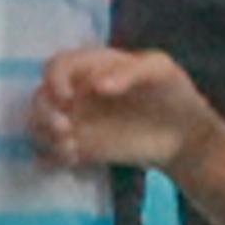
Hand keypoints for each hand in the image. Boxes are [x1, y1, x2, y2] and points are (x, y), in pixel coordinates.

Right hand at [32, 48, 221, 173]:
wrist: (184, 135)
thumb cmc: (173, 93)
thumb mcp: (160, 70)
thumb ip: (130, 71)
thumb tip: (96, 85)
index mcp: (91, 67)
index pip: (57, 66)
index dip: (54, 80)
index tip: (67, 98)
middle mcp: (78, 92)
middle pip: (40, 97)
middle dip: (44, 112)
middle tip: (65, 128)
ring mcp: (78, 121)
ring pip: (39, 125)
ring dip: (44, 136)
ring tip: (70, 148)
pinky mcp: (82, 149)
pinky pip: (52, 152)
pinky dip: (53, 156)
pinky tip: (74, 159)